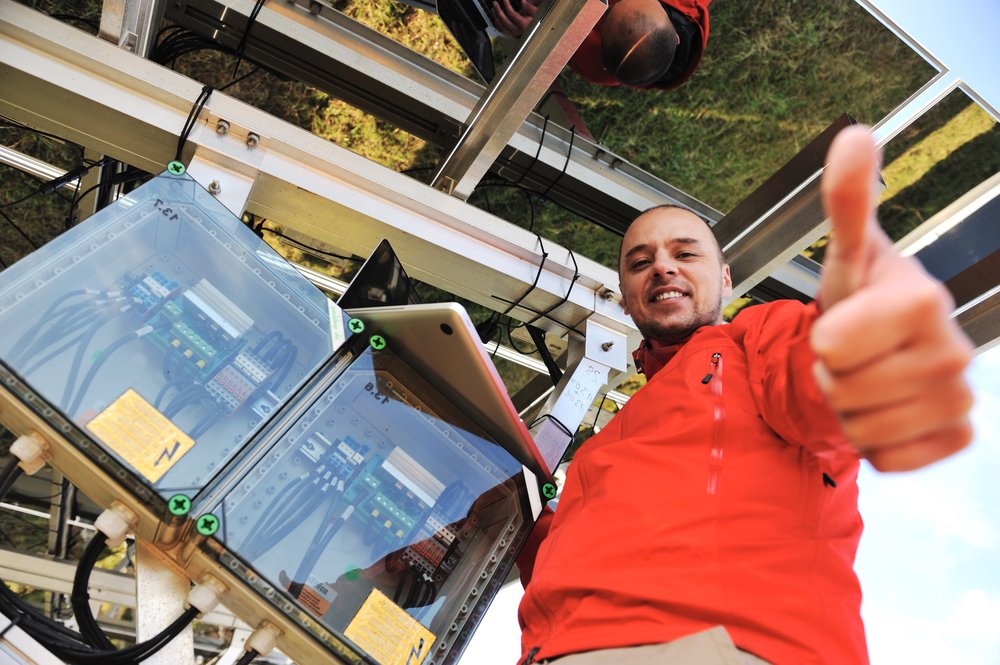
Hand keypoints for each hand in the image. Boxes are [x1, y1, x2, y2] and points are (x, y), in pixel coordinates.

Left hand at [492, 0, 540, 37]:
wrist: (535, 28)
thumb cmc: (535, 19)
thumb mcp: (536, 12)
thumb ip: (530, 7)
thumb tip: (522, 1)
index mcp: (524, 24)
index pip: (512, 14)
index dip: (507, 5)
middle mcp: (517, 30)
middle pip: (504, 20)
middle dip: (498, 10)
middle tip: (495, 3)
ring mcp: (513, 33)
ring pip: (501, 26)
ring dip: (495, 17)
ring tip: (493, 8)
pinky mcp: (511, 34)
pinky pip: (501, 30)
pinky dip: (496, 23)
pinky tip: (495, 17)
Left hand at [811, 125, 974, 470]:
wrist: (884, 348)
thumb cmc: (861, 296)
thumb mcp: (847, 250)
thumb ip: (847, 199)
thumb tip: (855, 134)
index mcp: (925, 299)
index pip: (834, 345)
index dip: (823, 339)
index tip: (844, 322)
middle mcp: (956, 350)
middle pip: (844, 389)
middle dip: (832, 375)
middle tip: (852, 354)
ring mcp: (962, 397)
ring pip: (864, 428)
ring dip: (848, 408)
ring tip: (866, 378)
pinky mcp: (958, 437)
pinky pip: (892, 461)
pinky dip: (874, 443)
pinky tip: (886, 411)